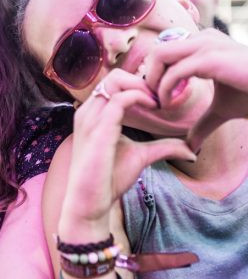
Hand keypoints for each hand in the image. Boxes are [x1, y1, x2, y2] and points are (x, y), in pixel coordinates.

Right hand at [60, 70, 195, 228]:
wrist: (90, 203)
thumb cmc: (108, 179)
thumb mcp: (140, 156)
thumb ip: (162, 147)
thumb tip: (190, 150)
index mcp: (93, 114)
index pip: (112, 83)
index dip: (137, 85)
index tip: (157, 100)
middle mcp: (88, 111)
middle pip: (113, 76)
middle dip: (140, 81)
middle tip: (159, 99)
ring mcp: (91, 118)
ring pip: (114, 81)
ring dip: (141, 87)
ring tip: (157, 103)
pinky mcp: (98, 129)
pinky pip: (119, 99)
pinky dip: (140, 97)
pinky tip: (154, 107)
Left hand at [145, 28, 247, 151]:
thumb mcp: (222, 110)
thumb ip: (203, 123)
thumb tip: (191, 144)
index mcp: (203, 44)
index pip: (163, 51)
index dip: (153, 74)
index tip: (156, 97)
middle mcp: (203, 39)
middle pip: (156, 51)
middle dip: (148, 77)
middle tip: (154, 100)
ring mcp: (207, 45)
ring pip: (159, 55)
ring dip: (153, 82)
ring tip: (161, 102)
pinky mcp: (211, 58)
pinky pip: (174, 71)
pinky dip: (165, 89)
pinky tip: (168, 104)